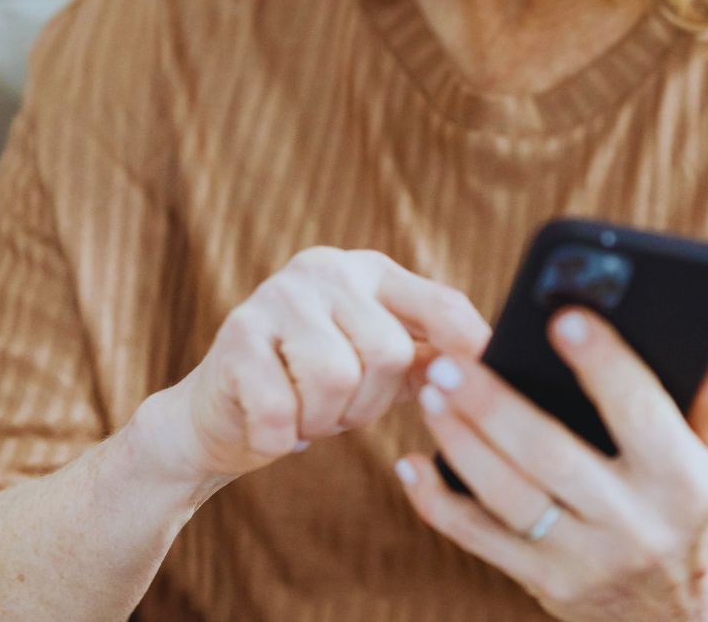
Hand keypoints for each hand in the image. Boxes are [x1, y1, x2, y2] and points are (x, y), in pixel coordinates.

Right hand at [135, 248, 490, 487]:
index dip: (469, 346)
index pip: (440, 304)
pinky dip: (283, 437)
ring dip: (325, 419)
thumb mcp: (377, 365)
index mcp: (370, 271)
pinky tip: (274, 427)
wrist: (214, 415)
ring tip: (308, 415)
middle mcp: (325, 270)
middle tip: (341, 412)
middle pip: (389, 351)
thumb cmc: (310, 387)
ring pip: (337, 378)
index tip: (486, 382)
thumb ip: (430, 356)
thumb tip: (493, 363)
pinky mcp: (235, 336)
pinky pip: (282, 408)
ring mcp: (276, 297)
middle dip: (370, 403)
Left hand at [394, 307, 707, 621]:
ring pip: (508, 497)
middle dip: (496, 405)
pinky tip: (410, 463)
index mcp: (683, 481)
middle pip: (552, 456)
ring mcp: (583, 560)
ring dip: (461, 443)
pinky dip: (438, 503)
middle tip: (451, 360)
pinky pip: (479, 541)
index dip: (604, 364)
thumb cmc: (695, 515)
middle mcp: (634, 525)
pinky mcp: (542, 585)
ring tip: (431, 391)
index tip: (563, 318)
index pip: (639, 412)